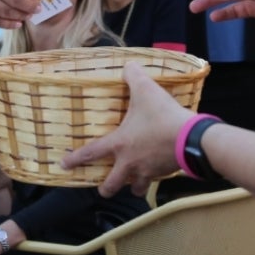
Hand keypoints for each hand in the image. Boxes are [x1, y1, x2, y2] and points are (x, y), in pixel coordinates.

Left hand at [61, 62, 191, 197]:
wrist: (190, 138)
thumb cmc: (162, 115)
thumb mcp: (146, 89)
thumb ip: (134, 76)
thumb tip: (128, 65)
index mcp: (119, 144)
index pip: (91, 153)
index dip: (75, 159)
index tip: (64, 165)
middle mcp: (130, 163)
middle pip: (112, 184)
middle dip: (106, 189)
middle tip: (104, 188)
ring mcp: (148, 171)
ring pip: (136, 188)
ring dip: (133, 187)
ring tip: (134, 183)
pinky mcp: (164, 173)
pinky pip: (155, 180)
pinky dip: (154, 177)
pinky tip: (157, 170)